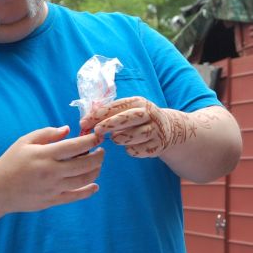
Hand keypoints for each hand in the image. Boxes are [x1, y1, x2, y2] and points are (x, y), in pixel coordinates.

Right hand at [0, 126, 104, 212]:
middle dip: (98, 155)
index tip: (97, 136)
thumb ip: (47, 133)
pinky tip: (94, 185)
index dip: (91, 140)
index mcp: (45, 155)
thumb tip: (67, 130)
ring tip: (97, 164)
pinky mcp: (52, 200)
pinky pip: (75, 196)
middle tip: (101, 150)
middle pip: (85, 164)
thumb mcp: (24, 142)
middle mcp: (51, 172)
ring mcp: (53, 188)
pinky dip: (88, 191)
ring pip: (84, 180)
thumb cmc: (10, 162)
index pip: (75, 146)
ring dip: (95, 171)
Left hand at [80, 96, 194, 157]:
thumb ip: (109, 113)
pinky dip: (132, 150)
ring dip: (122, 138)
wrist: (168, 129)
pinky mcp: (159, 144)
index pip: (117, 105)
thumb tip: (85, 119)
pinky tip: (129, 147)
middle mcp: (149, 113)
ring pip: (137, 134)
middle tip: (97, 131)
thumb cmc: (138, 120)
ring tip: (116, 139)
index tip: (84, 122)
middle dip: (111, 123)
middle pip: (130, 117)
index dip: (100, 114)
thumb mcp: (128, 110)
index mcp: (138, 102)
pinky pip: (141, 149)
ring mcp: (156, 129)